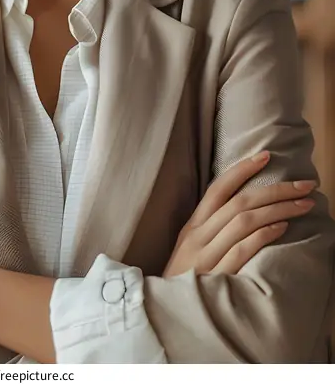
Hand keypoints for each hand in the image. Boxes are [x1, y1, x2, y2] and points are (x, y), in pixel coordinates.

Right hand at [163, 153, 315, 276]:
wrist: (165, 314)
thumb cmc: (183, 281)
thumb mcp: (190, 248)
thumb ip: (210, 228)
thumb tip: (244, 208)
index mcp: (192, 225)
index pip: (219, 188)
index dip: (243, 169)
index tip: (267, 156)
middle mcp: (198, 236)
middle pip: (240, 202)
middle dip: (276, 190)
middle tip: (305, 184)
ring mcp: (206, 256)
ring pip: (244, 221)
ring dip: (278, 209)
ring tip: (302, 204)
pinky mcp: (216, 277)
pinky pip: (242, 250)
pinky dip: (262, 235)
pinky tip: (282, 228)